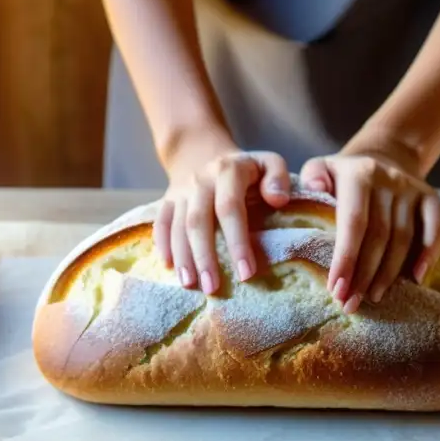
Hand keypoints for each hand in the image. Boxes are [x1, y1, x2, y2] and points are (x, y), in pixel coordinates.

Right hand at [157, 138, 291, 294]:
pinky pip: (161, 223)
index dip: (237, 242)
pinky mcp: (167, 200)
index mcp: (228, 171)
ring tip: (189, 285)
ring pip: (177, 226)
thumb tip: (278, 200)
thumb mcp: (268, 162)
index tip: (246, 273)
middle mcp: (200, 180)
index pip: (230, 209)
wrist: (204, 152)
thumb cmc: (246, 169)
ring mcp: (180, 191)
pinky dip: (162, 245)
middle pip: (198, 222)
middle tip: (212, 288)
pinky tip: (169, 267)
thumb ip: (278, 177)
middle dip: (205, 257)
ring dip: (183, 257)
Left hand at [299, 151, 439, 313]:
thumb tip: (313, 190)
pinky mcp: (430, 197)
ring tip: (373, 297)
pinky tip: (416, 279)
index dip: (346, 258)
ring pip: (403, 238)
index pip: (353, 222)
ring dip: (388, 273)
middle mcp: (388, 180)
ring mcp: (412, 189)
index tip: (336, 289)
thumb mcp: (321, 167)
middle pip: (379, 236)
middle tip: (350, 303)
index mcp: (359, 174)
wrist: (384, 155)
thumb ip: (311, 177)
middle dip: (363, 275)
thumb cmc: (344, 174)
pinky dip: (429, 254)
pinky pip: (435, 228)